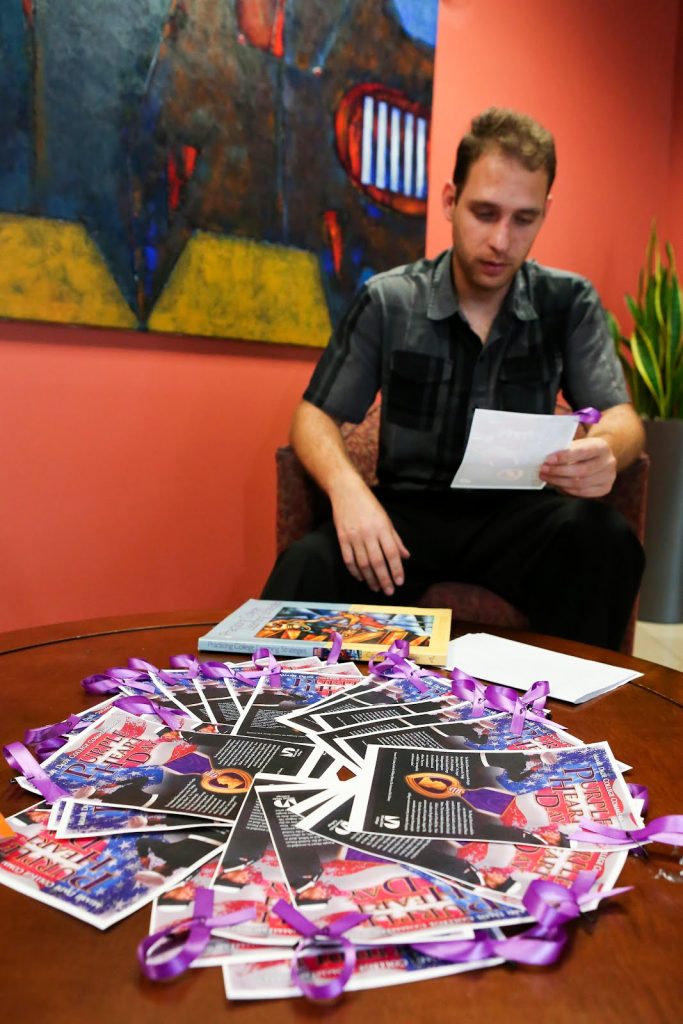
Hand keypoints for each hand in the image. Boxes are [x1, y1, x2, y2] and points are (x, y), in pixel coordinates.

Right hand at [331, 480, 409, 594]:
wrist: (346, 491)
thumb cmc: (369, 505)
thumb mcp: (386, 520)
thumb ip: (396, 540)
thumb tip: (406, 556)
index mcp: (382, 528)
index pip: (392, 553)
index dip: (396, 569)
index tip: (399, 582)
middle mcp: (368, 534)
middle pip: (378, 562)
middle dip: (384, 579)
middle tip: (389, 591)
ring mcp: (354, 537)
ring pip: (363, 564)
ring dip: (370, 578)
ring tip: (376, 588)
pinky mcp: (342, 538)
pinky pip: (348, 559)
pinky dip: (355, 571)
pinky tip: (361, 578)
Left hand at [539, 436, 616, 496]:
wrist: (600, 457)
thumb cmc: (584, 450)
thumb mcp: (577, 444)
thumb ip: (565, 449)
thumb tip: (547, 459)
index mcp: (601, 447)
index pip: (582, 452)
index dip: (564, 457)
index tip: (548, 459)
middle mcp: (608, 462)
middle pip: (581, 471)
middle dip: (558, 471)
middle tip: (543, 470)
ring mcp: (609, 477)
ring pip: (580, 484)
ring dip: (559, 482)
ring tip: (546, 477)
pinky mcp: (605, 488)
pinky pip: (583, 493)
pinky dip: (567, 490)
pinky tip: (558, 484)